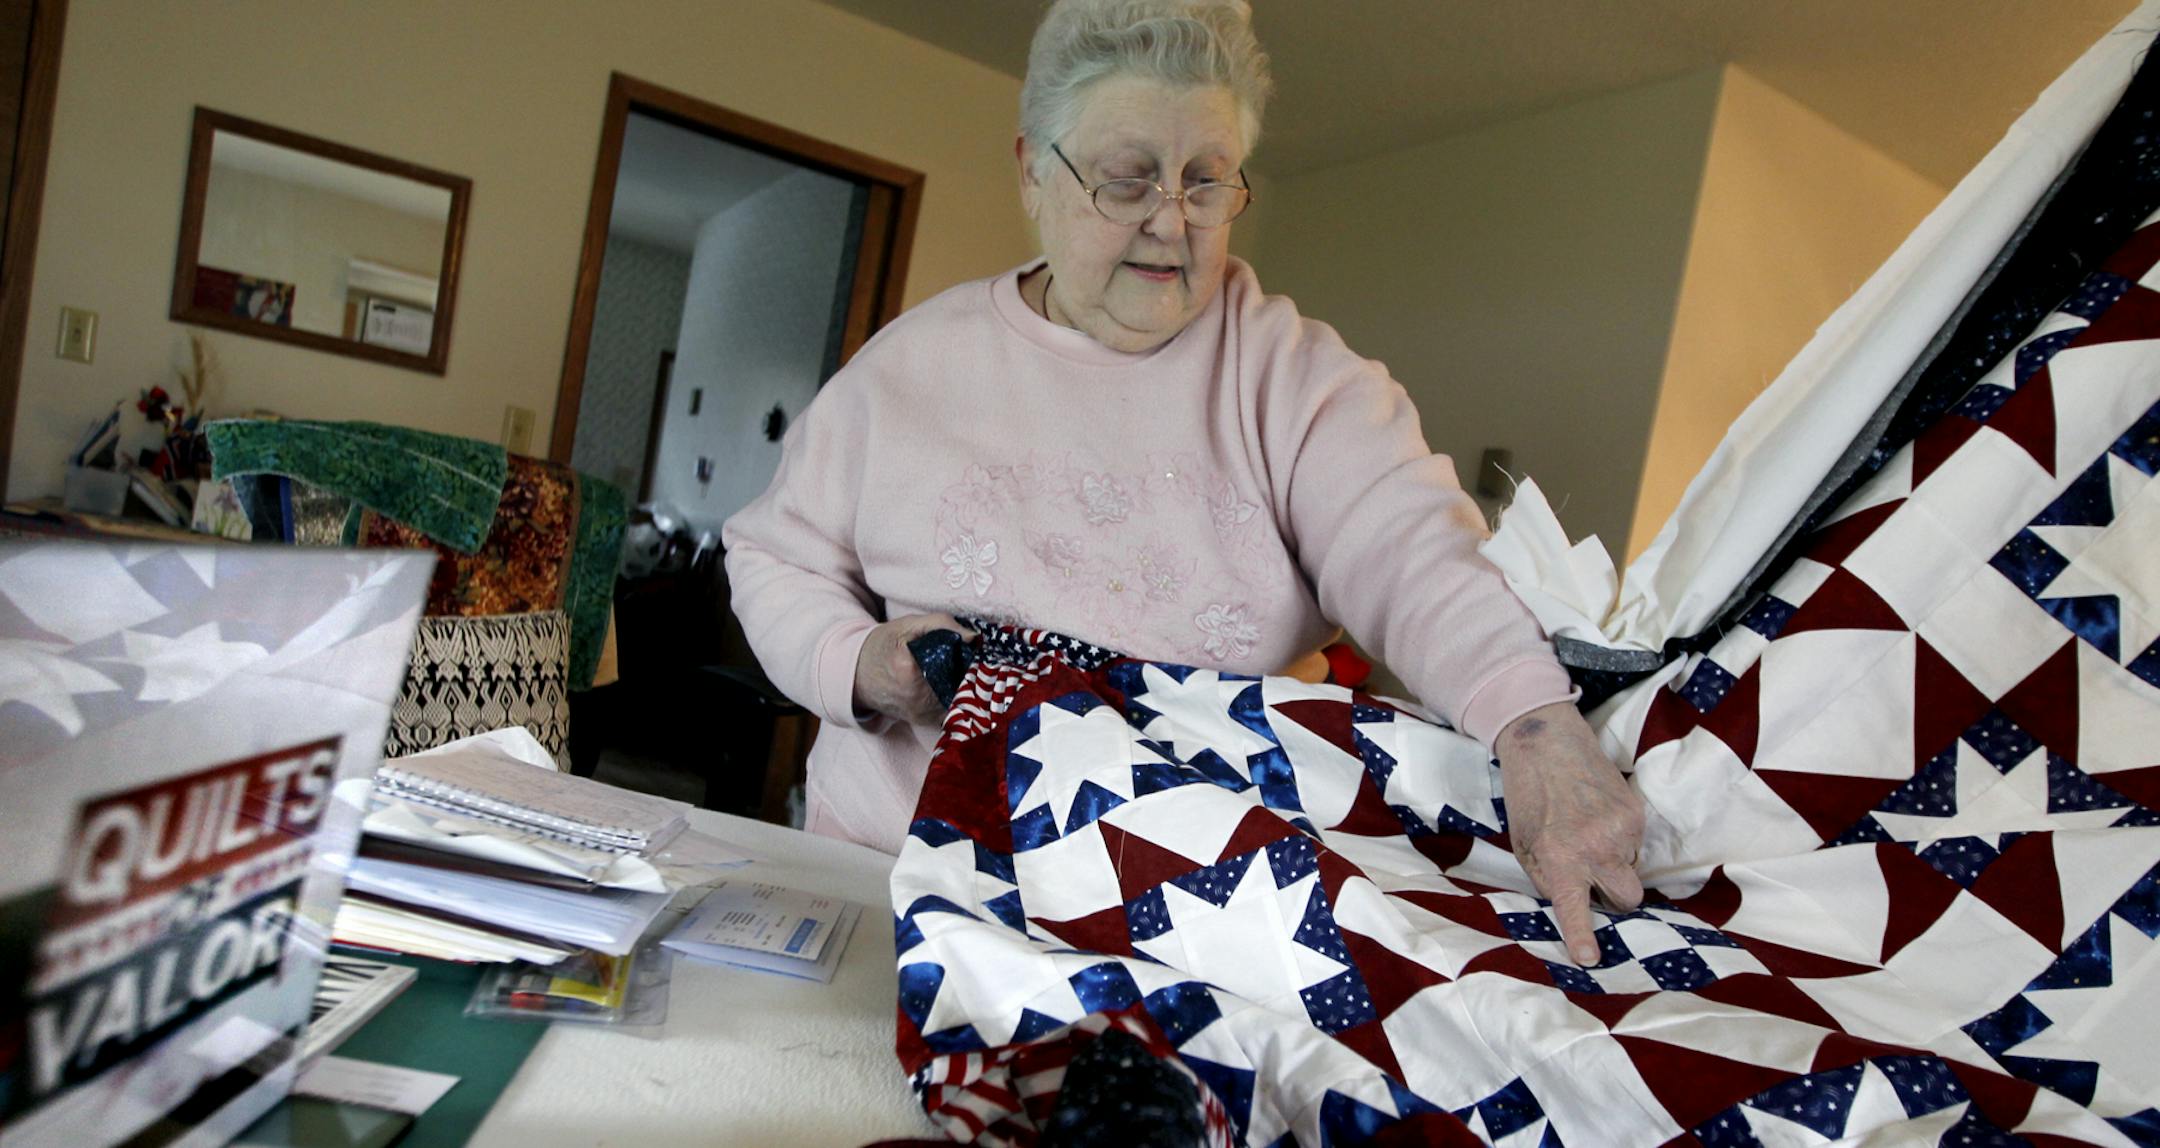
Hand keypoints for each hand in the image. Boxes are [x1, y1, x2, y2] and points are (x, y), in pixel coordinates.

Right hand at [853, 613, 976, 725]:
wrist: (857, 674)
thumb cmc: (884, 645)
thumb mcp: (908, 625)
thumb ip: (941, 623)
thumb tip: (973, 637)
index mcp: (910, 668)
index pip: (957, 663)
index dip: (969, 656)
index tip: (970, 649)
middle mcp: (915, 697)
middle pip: (961, 683)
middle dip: (970, 672)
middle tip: (969, 659)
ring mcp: (920, 713)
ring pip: (960, 698)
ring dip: (966, 686)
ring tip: (959, 671)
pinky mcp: (924, 722)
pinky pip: (952, 709)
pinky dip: (957, 697)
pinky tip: (951, 684)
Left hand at [1495, 702, 1645, 965]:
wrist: (1546, 744)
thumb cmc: (1529, 799)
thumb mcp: (1524, 847)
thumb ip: (1549, 880)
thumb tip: (1575, 906)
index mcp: (1559, 859)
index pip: (1574, 908)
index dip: (1583, 936)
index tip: (1589, 959)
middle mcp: (1595, 849)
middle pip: (1627, 900)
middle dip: (1616, 899)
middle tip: (1595, 881)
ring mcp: (1621, 831)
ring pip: (1633, 871)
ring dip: (1616, 865)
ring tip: (1589, 835)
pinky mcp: (1637, 813)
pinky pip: (1637, 845)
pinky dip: (1621, 842)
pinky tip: (1598, 819)